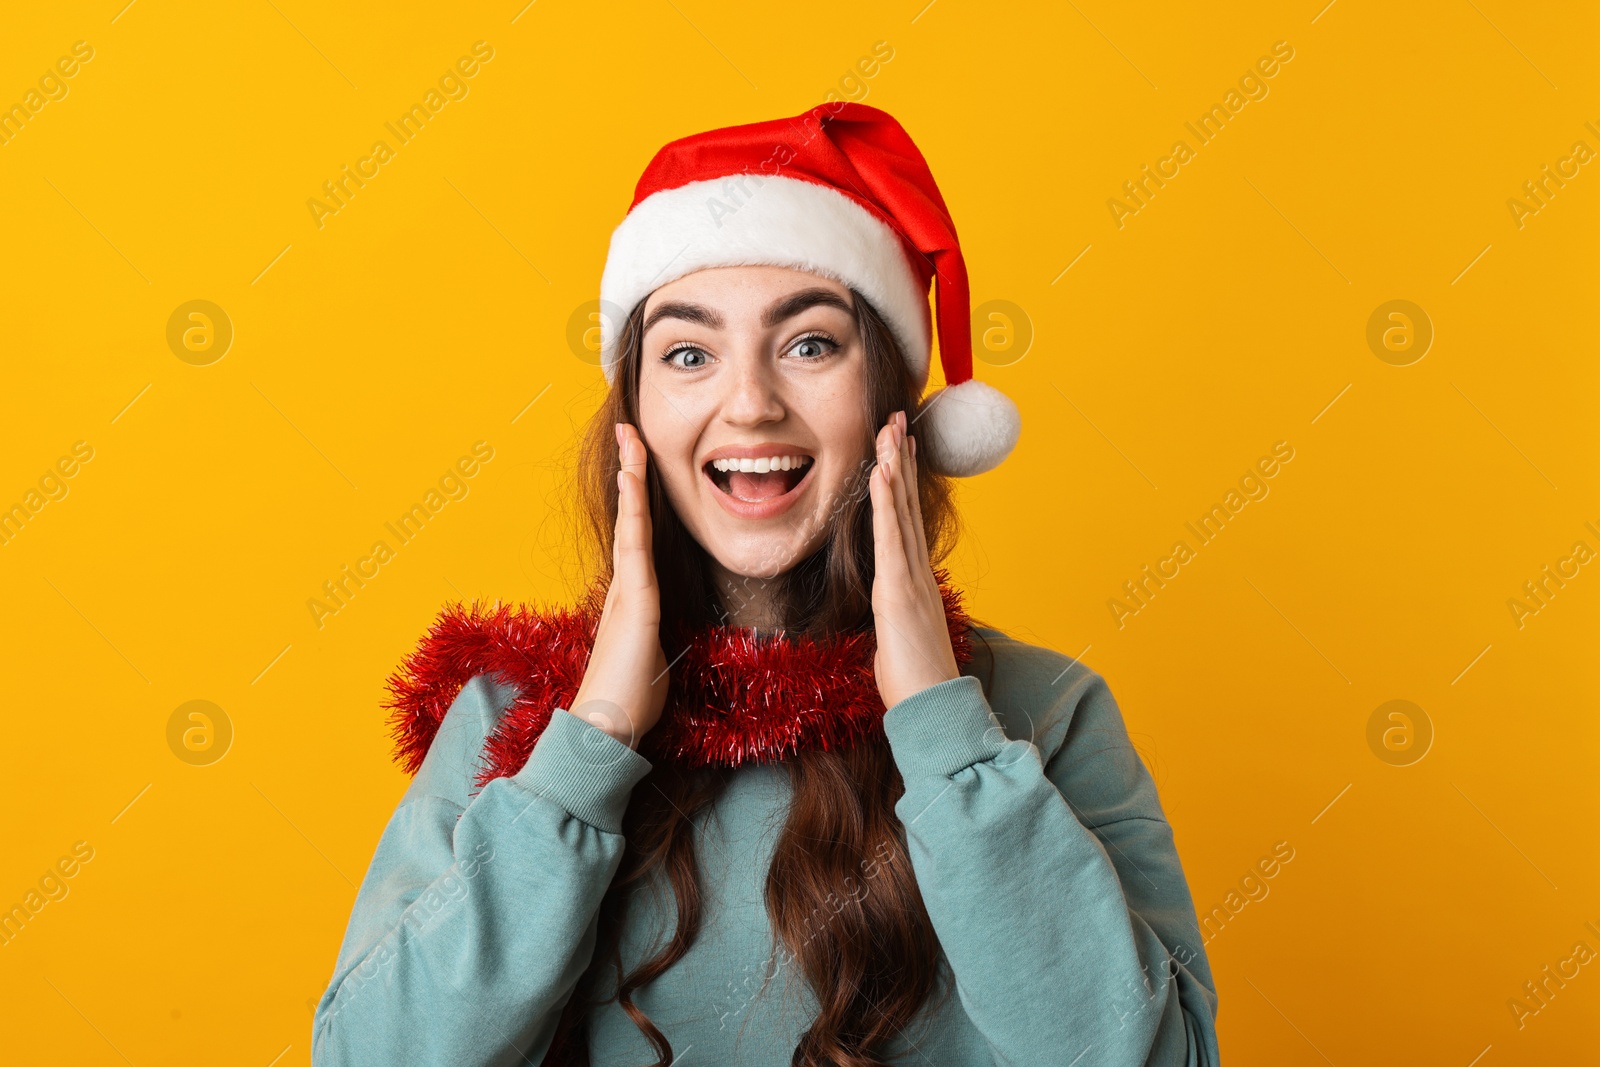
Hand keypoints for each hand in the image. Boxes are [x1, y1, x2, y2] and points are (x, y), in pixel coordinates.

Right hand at [568, 422, 670, 749]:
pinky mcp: (636, 605)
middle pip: (633, 517)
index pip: (639, 535)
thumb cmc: (629, 703)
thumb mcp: (652, 659)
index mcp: (633, 597)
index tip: (637, 461)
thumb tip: (657, 637)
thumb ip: (653, 638)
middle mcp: (627, 587)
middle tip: (630, 431)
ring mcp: (629, 593)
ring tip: (631, 440)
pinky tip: (632, 483)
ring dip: (633, 480)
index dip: (638, 498)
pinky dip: (635, 512)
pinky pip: (637, 548)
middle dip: (632, 473)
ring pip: (634, 524)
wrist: (606, 733)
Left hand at [869, 409, 960, 710]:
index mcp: (915, 583)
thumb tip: (888, 624)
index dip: (903, 484)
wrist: (934, 710)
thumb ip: (894, 624)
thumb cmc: (916, 686)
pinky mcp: (899, 590)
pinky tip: (881, 473)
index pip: (906, 523)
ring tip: (890, 429)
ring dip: (894, 467)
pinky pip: (890, 537)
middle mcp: (916, 573)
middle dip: (901, 461)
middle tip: (897, 420)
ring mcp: (910, 579)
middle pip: (906, 506)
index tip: (901, 450)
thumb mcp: (899, 644)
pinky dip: (884, 502)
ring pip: (899, 512)